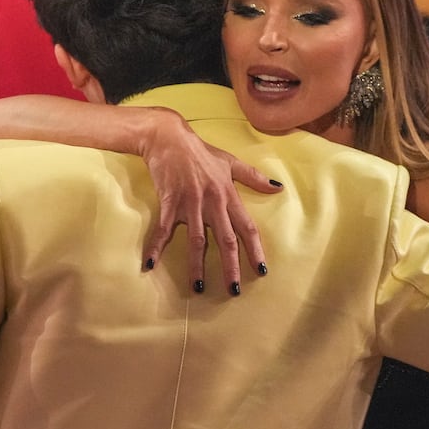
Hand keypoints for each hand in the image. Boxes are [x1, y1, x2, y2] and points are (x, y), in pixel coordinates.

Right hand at [138, 108, 277, 294]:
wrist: (169, 137)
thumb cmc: (200, 150)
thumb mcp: (230, 161)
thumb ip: (253, 177)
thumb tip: (278, 187)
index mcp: (228, 195)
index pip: (247, 227)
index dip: (255, 250)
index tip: (261, 270)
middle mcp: (212, 202)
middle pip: (225, 240)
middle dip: (231, 267)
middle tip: (233, 290)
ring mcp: (190, 204)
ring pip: (196, 241)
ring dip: (197, 266)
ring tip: (199, 287)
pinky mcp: (169, 202)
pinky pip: (162, 230)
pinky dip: (155, 247)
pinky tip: (150, 264)